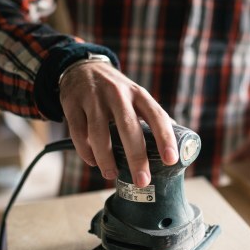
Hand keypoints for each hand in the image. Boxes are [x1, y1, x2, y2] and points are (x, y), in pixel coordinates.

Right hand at [59, 62, 177, 186]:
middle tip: (142, 181)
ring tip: (111, 175)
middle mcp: (118, 94)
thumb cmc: (115, 90)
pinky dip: (85, 151)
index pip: (156, 116)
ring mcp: (93, 98)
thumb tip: (176, 143)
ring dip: (106, 159)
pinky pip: (78, 133)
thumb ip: (152, 116)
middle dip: (137, 158)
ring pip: (99, 134)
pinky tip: (92, 162)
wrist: (82, 68)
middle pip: (128, 128)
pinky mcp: (72, 104)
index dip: (165, 138)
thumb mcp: (136, 95)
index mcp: (138, 94)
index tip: (171, 159)